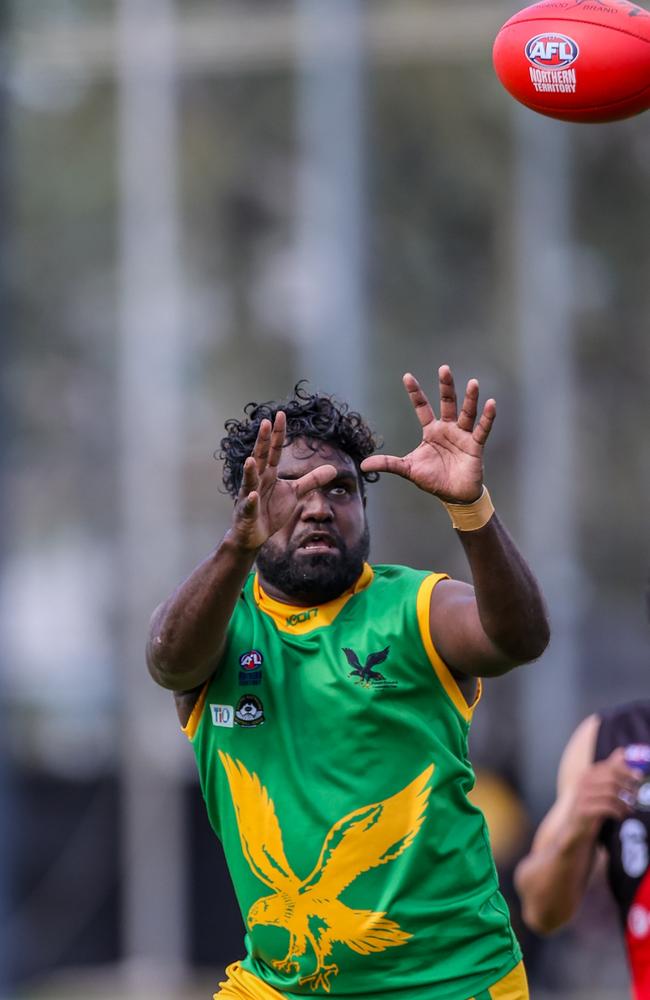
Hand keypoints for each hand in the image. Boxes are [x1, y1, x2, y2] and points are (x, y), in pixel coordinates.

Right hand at [229, 412, 335, 550]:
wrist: (255, 535)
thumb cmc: (271, 510)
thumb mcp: (294, 493)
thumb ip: (311, 480)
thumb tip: (333, 469)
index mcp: (269, 474)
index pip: (274, 450)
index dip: (277, 434)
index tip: (280, 415)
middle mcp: (257, 480)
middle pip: (260, 457)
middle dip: (262, 441)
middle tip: (264, 422)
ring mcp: (249, 496)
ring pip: (249, 480)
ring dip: (250, 470)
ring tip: (251, 459)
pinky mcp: (247, 514)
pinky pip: (248, 506)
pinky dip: (250, 501)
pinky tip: (252, 496)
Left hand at [360, 365, 494, 501]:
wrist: (454, 496)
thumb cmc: (433, 480)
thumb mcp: (408, 469)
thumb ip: (388, 464)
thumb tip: (363, 465)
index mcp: (431, 431)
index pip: (422, 407)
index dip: (415, 393)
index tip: (407, 376)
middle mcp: (447, 429)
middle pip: (447, 403)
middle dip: (446, 387)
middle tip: (444, 368)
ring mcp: (462, 436)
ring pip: (467, 413)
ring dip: (470, 399)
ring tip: (473, 383)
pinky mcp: (475, 446)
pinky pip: (482, 429)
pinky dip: (487, 417)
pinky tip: (491, 403)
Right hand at [566, 748, 642, 840]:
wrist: (574, 827)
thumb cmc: (590, 805)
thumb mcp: (600, 786)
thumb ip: (610, 769)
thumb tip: (622, 752)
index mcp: (588, 774)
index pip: (609, 766)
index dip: (626, 770)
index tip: (639, 776)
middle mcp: (583, 782)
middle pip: (611, 779)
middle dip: (627, 786)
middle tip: (636, 796)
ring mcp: (582, 796)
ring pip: (610, 794)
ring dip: (624, 802)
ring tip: (630, 808)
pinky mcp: (583, 810)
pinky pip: (606, 807)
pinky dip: (617, 811)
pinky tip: (621, 815)